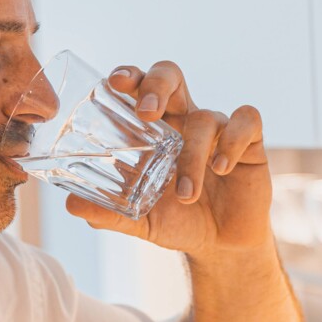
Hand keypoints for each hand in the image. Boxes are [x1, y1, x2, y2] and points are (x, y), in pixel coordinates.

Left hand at [62, 60, 272, 257]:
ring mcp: (218, 128)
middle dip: (157, 84)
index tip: (114, 83)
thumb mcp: (141, 220)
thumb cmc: (177, 221)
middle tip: (146, 113)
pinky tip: (221, 168)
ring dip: (193, 155)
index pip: (139, 86)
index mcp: (154, 128)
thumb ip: (109, 213)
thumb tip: (71, 206)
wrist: (221, 246)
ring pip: (205, 117)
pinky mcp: (250, 142)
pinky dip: (233, 141)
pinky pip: (246, 120)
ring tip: (186, 194)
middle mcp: (184, 119)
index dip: (129, 76)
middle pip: (171, 75)